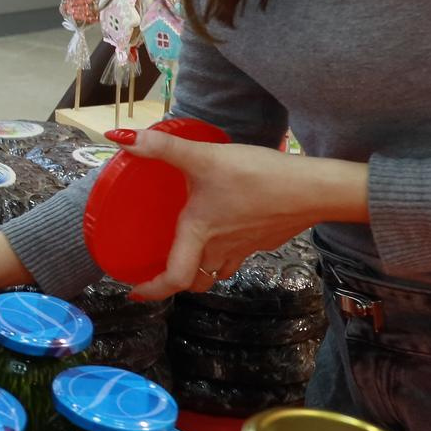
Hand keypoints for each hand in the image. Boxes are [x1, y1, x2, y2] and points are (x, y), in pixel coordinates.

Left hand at [122, 128, 368, 300]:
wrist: (313, 187)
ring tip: (187, 254)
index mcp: (200, 234)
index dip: (153, 290)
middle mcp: (221, 248)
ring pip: (218, 271)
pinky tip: (224, 231)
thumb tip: (118, 137)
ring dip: (201, 270)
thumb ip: (161, 147)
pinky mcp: (265, 239)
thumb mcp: (204, 157)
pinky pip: (239, 256)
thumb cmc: (257, 176)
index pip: (173, 278)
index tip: (136, 292)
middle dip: (175, 281)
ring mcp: (246, 247)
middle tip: (159, 272)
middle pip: (196, 280)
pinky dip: (225, 254)